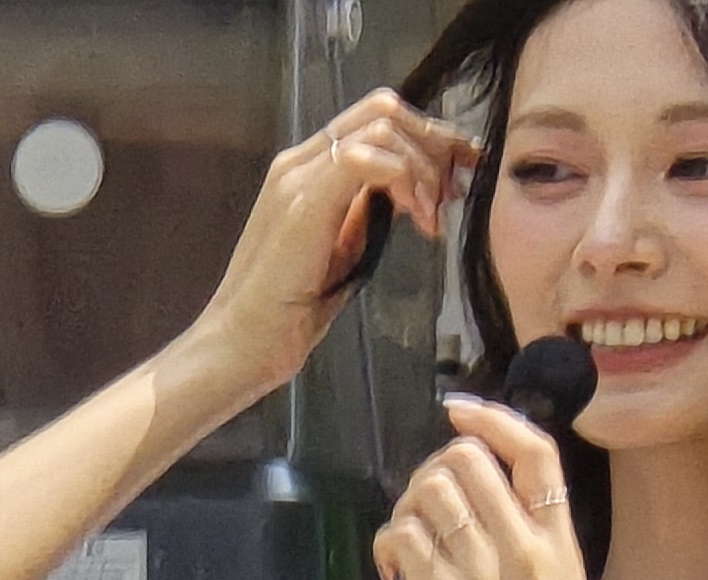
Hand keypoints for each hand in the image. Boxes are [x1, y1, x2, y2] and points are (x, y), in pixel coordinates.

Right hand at [188, 90, 475, 396]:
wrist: (242, 341)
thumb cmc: (289, 308)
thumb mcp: (342, 250)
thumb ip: (365, 214)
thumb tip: (408, 196)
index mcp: (310, 169)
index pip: (378, 121)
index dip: (430, 137)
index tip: (464, 169)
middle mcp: (301, 161)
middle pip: (385, 110)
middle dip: (435, 144)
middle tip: (457, 191)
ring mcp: (298, 176)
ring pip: (381, 125)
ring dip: (423, 167)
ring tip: (434, 216)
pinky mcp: (303, 201)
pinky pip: (366, 158)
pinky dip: (404, 180)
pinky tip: (418, 219)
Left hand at [375, 396, 618, 579]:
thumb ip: (533, 547)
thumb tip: (481, 513)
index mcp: (559, 541)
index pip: (534, 451)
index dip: (492, 418)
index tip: (460, 412)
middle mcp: (522, 545)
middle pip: (465, 458)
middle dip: (433, 469)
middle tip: (426, 507)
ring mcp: (482, 571)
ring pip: (428, 490)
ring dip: (406, 505)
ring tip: (408, 544)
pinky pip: (403, 536)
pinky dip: (388, 543)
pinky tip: (394, 571)